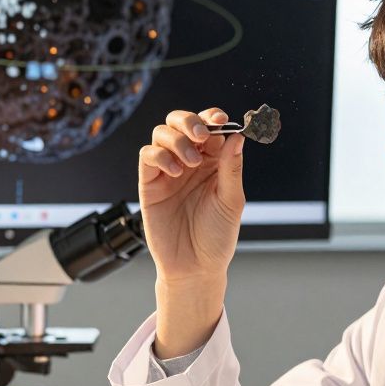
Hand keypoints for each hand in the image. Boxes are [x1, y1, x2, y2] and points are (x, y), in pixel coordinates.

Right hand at [137, 108, 245, 356]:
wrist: (194, 267)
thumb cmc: (216, 237)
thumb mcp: (231, 201)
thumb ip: (231, 168)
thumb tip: (237, 136)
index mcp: (214, 162)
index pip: (210, 128)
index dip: (212, 118)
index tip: (220, 120)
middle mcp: (190, 161)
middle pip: (181, 123)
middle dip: (189, 121)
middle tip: (201, 135)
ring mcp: (168, 171)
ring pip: (162, 134)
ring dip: (177, 140)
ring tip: (190, 163)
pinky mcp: (150, 184)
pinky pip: (147, 156)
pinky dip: (160, 155)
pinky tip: (175, 171)